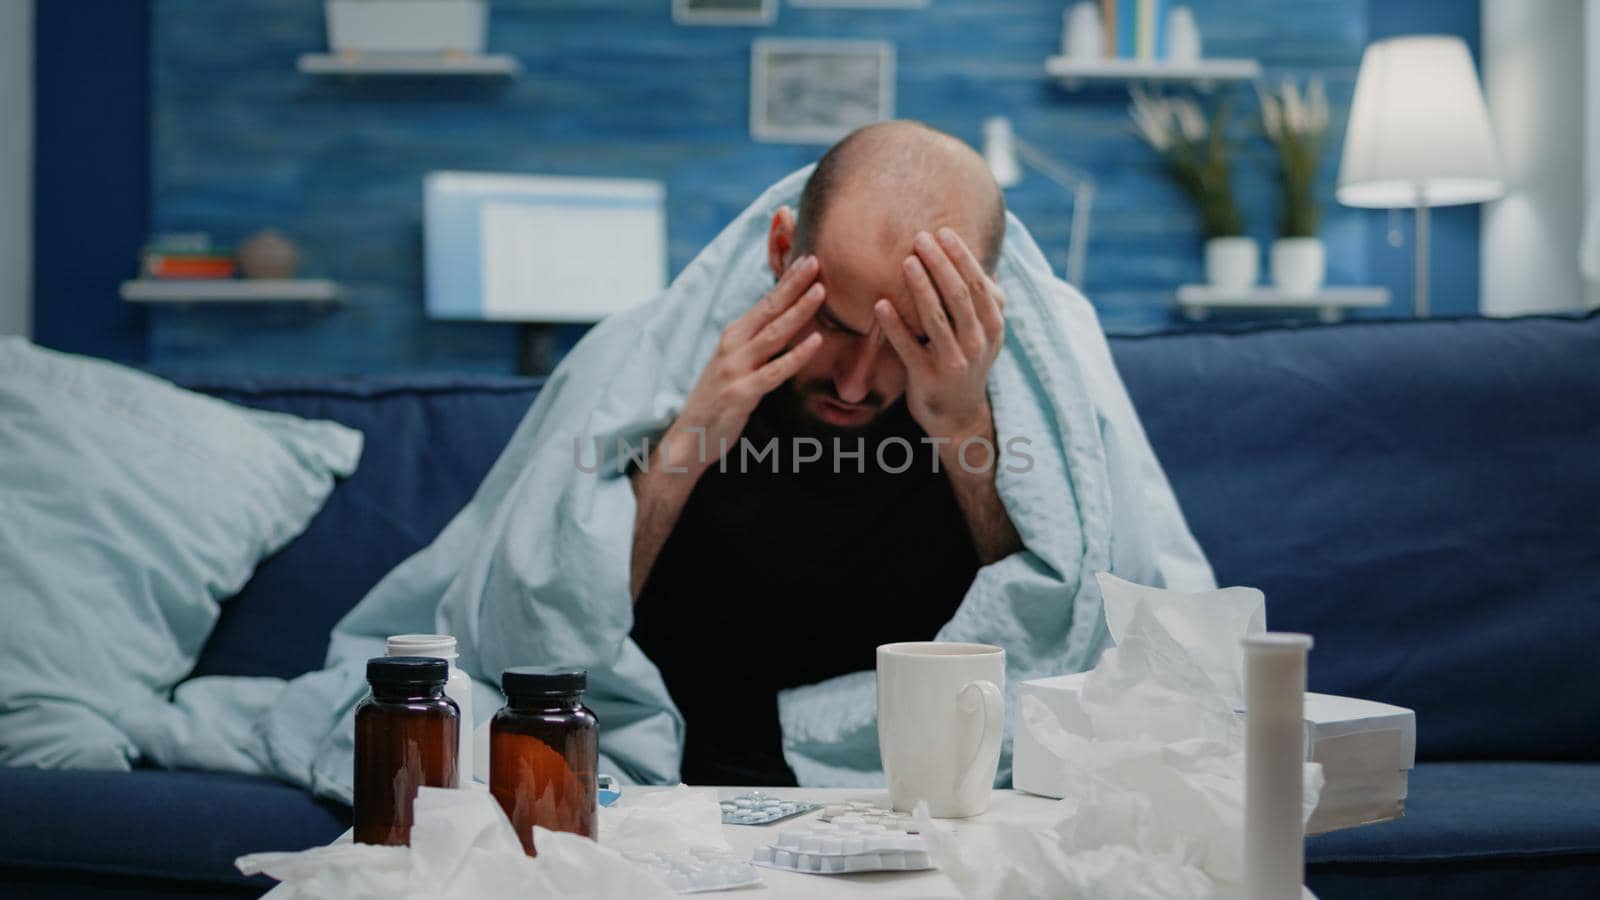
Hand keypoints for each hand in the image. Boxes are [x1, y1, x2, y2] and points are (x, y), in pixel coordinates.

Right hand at [662, 255, 825, 474]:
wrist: (688, 439)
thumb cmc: (716, 401)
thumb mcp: (733, 365)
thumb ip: (755, 344)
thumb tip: (783, 324)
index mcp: (732, 337)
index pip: (764, 303)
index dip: (786, 281)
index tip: (807, 259)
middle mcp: (731, 347)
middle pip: (768, 310)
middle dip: (793, 284)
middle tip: (816, 260)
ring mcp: (735, 369)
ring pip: (773, 334)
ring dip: (798, 311)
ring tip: (821, 292)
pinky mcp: (741, 393)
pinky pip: (775, 372)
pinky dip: (796, 356)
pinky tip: (816, 342)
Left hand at [873, 228, 1005, 452]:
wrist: (958, 414)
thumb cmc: (967, 361)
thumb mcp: (985, 332)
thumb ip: (984, 300)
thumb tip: (980, 260)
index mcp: (993, 326)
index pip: (978, 284)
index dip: (961, 257)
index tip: (942, 233)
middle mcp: (978, 343)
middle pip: (959, 296)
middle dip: (940, 264)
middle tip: (920, 238)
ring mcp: (954, 362)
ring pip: (937, 319)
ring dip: (921, 288)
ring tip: (906, 262)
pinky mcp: (928, 378)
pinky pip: (909, 348)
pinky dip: (894, 326)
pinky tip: (879, 304)